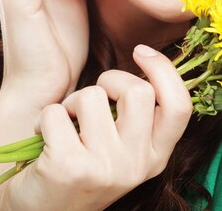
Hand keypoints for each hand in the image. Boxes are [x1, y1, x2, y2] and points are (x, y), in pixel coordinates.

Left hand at [0, 45, 192, 210]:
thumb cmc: (83, 167)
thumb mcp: (123, 148)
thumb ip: (139, 115)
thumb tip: (147, 57)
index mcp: (156, 157)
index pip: (179, 106)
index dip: (164, 70)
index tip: (140, 52)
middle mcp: (137, 165)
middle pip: (138, 91)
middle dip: (109, 79)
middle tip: (93, 96)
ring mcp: (105, 168)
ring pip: (92, 96)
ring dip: (70, 102)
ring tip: (64, 124)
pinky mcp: (70, 168)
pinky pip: (56, 112)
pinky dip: (44, 118)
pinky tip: (42, 139)